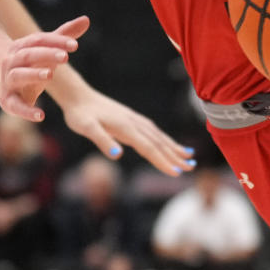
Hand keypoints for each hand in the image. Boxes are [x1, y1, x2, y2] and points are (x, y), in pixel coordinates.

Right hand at [0, 17, 87, 121]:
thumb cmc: (29, 63)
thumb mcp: (45, 49)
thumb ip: (64, 35)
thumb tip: (86, 19)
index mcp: (22, 46)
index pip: (39, 40)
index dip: (56, 41)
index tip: (75, 45)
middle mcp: (13, 61)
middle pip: (29, 54)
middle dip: (46, 54)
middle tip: (65, 57)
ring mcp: (8, 80)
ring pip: (18, 75)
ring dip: (33, 74)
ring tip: (50, 74)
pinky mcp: (7, 100)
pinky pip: (15, 106)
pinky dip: (26, 111)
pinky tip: (41, 116)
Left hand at [60, 84, 196, 176]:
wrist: (77, 96)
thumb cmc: (79, 114)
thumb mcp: (86, 128)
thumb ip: (102, 140)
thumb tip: (116, 155)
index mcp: (126, 128)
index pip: (149, 148)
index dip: (163, 161)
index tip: (177, 173)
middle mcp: (134, 123)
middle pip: (158, 143)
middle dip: (175, 156)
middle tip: (191, 168)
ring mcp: (133, 120)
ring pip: (158, 136)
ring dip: (173, 147)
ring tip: (189, 156)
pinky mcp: (130, 119)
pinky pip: (152, 131)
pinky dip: (163, 139)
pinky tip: (167, 143)